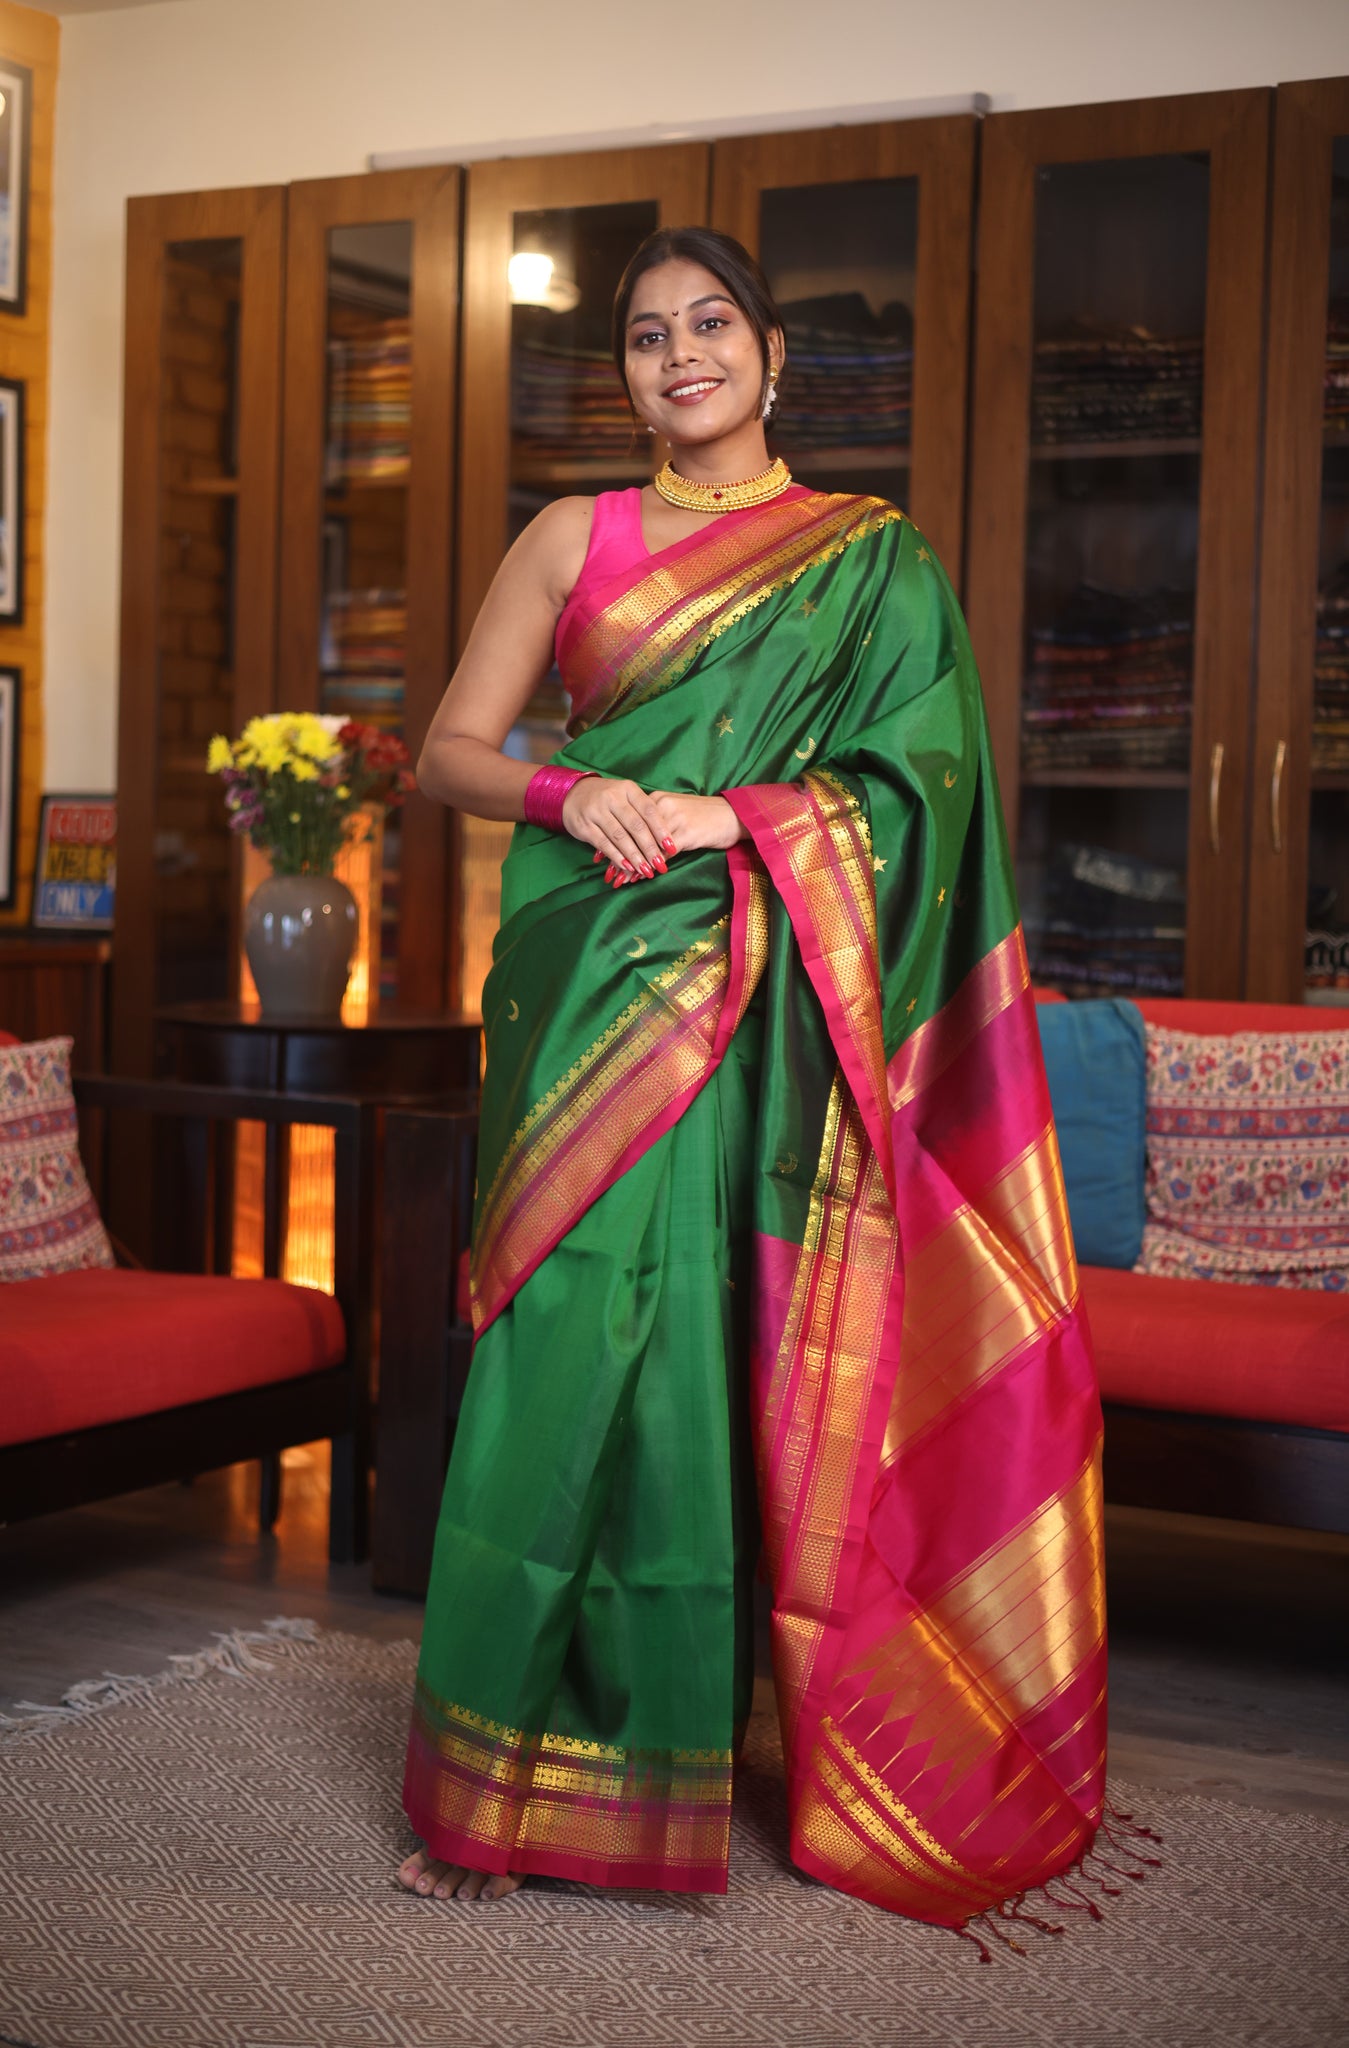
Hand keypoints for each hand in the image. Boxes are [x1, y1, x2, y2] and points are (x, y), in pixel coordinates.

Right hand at [561, 776, 671, 880]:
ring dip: (635, 856)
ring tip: (646, 870)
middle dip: (650, 848)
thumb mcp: (626, 796)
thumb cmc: (608, 798)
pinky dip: (617, 857)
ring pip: (620, 837)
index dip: (661, 830)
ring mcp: (596, 811)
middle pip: (636, 826)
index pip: (648, 810)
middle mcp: (612, 797)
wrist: (573, 794)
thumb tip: (663, 840)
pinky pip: (604, 844)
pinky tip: (627, 867)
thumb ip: (642, 813)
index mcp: (627, 789)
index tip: (672, 847)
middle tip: (661, 865)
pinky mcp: (585, 826)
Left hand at [598, 793, 743, 886]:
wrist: (733, 815)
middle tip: (605, 873)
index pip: (627, 821)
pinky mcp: (685, 833)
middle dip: (616, 855)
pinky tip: (639, 877)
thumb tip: (636, 842)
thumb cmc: (704, 818)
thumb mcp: (676, 815)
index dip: (612, 839)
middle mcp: (661, 806)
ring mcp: (672, 820)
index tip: (599, 854)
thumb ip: (656, 824)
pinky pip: (660, 854)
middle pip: (632, 834)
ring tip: (617, 880)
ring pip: (643, 845)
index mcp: (656, 800)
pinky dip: (647, 867)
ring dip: (629, 865)